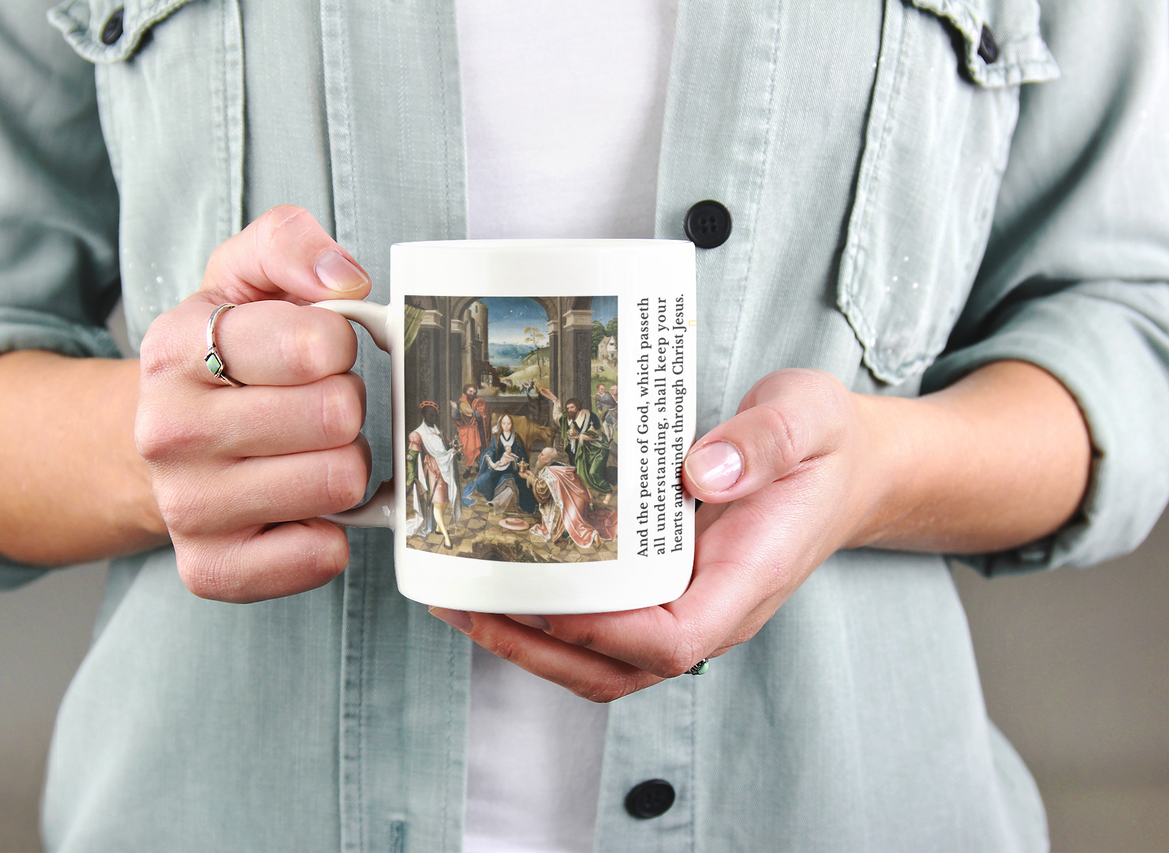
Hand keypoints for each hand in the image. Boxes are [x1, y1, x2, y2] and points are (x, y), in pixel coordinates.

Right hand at [136, 206, 373, 602]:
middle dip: (345, 407)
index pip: (319, 344)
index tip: (317, 352)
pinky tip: (300, 508)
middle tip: (313, 408)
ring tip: (305, 452)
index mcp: (177, 346)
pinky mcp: (210, 568)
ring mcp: (186, 506)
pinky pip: (321, 556)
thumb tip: (346, 278)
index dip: (339, 345)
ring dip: (343, 466)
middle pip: (339, 417)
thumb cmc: (223, 358)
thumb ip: (289, 243)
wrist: (160, 443)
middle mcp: (169, 430)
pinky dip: (330, 532)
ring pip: (340, 483)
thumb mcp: (241, 278)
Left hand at [431, 369, 878, 698]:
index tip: (544, 600)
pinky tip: (505, 581)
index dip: (603, 632)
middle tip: (462, 606)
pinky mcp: (667, 587)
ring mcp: (688, 603)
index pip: (672, 641)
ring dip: (530, 641)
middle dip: (536, 647)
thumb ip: (762, 442)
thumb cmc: (827, 447)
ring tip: (461, 602)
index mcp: (749, 579)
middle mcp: (713, 608)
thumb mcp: (809, 419)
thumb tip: (698, 471)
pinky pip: (603, 622)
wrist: (847, 467)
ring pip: (602, 657)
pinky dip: (549, 616)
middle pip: (618, 667)